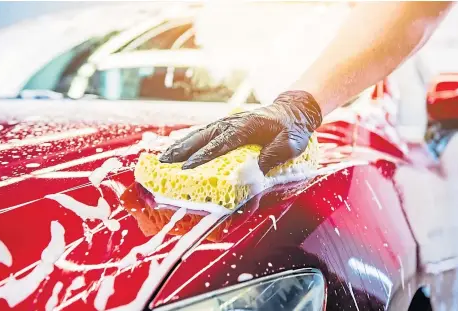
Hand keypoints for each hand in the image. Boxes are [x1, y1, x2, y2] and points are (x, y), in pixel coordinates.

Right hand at [159, 90, 322, 173]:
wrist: (293, 111)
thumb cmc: (292, 130)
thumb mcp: (291, 144)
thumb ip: (274, 155)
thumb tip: (256, 168)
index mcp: (246, 127)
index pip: (220, 144)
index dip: (203, 157)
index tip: (187, 168)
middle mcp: (232, 123)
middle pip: (202, 137)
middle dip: (182, 151)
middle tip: (164, 163)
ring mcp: (228, 123)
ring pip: (200, 134)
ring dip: (181, 146)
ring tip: (164, 159)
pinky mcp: (227, 126)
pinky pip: (204, 134)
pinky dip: (189, 142)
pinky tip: (178, 151)